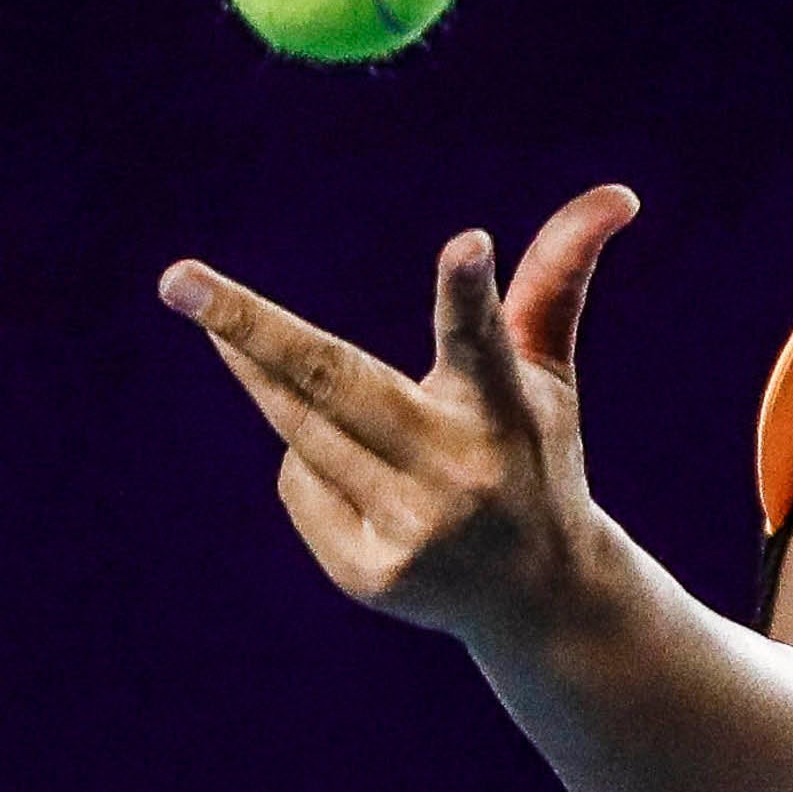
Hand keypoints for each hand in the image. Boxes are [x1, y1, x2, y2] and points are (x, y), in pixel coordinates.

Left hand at [158, 185, 640, 637]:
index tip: (466, 243)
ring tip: (293, 371)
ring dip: (281, 389)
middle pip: (335, 384)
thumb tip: (617, 192)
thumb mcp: (546, 374)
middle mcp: (457, 471)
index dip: (470, 294)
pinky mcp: (371, 574)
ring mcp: (409, 529)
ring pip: (300, 433)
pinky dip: (314, 466)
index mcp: (505, 410)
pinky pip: (299, 483)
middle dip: (249, 330)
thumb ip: (558, 280)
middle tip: (175, 280)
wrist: (537, 598)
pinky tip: (368, 488)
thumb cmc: (532, 458)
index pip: (485, 342)